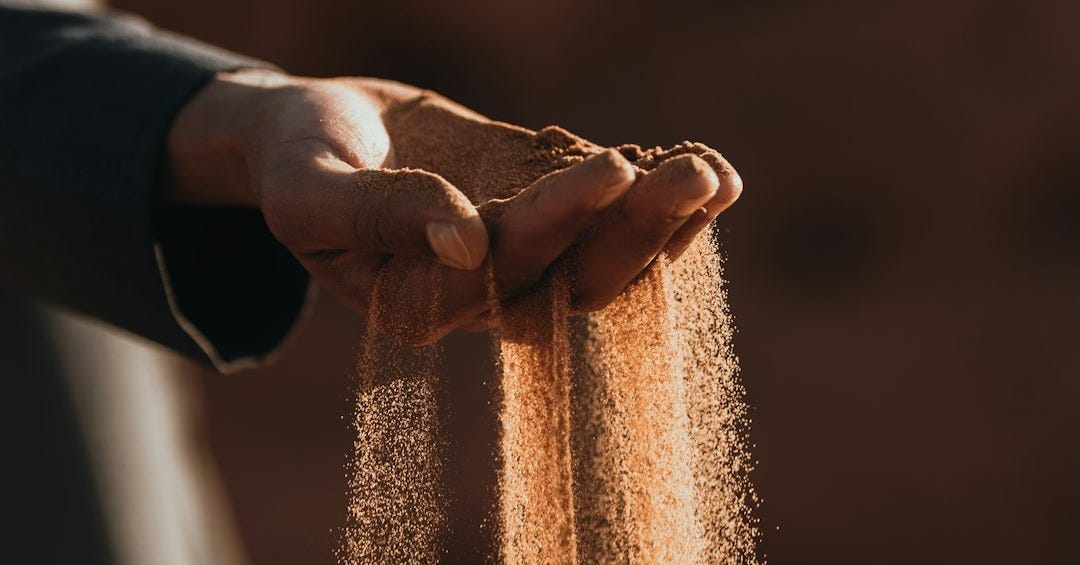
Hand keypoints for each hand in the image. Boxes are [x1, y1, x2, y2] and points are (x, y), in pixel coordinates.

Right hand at [165, 70, 741, 342]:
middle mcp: (484, 296)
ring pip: (607, 261)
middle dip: (638, 229)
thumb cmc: (298, 163)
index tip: (606, 168)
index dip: (557, 224)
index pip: (502, 275)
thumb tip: (466, 243)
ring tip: (715, 173)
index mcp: (422, 306)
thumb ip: (378, 215)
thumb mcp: (311, 190)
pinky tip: (707, 168)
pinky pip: (609, 219)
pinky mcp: (545, 211)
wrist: (321, 129)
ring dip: (665, 223)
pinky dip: (658, 200)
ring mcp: (523, 255)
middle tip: (694, 174)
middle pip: (574, 280)